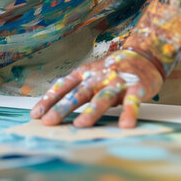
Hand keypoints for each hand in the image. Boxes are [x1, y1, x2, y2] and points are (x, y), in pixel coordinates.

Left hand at [30, 50, 163, 127]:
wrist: (145, 54)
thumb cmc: (111, 70)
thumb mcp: (89, 76)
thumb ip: (75, 91)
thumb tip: (52, 111)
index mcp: (83, 74)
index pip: (62, 86)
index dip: (48, 100)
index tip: (36, 114)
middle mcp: (97, 78)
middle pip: (78, 94)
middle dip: (62, 108)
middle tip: (49, 122)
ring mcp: (117, 83)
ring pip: (102, 98)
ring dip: (91, 112)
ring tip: (80, 125)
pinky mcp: (137, 88)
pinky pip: (132, 102)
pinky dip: (129, 113)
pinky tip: (125, 125)